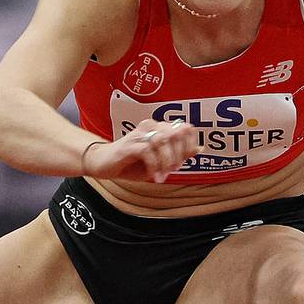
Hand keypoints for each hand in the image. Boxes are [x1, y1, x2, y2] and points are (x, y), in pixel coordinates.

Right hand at [82, 119, 198, 182]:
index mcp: (160, 127)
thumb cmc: (132, 163)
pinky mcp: (129, 144)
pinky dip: (154, 166)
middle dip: (178, 156)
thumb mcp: (160, 161)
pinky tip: (153, 177)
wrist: (104, 164)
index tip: (183, 163)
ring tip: (162, 175)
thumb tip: (200, 148)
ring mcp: (139, 134)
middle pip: (176, 134)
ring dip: (166, 162)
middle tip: (172, 171)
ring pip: (163, 141)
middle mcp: (151, 126)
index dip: (189, 146)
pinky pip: (148, 151)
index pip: (185, 128)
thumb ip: (179, 154)